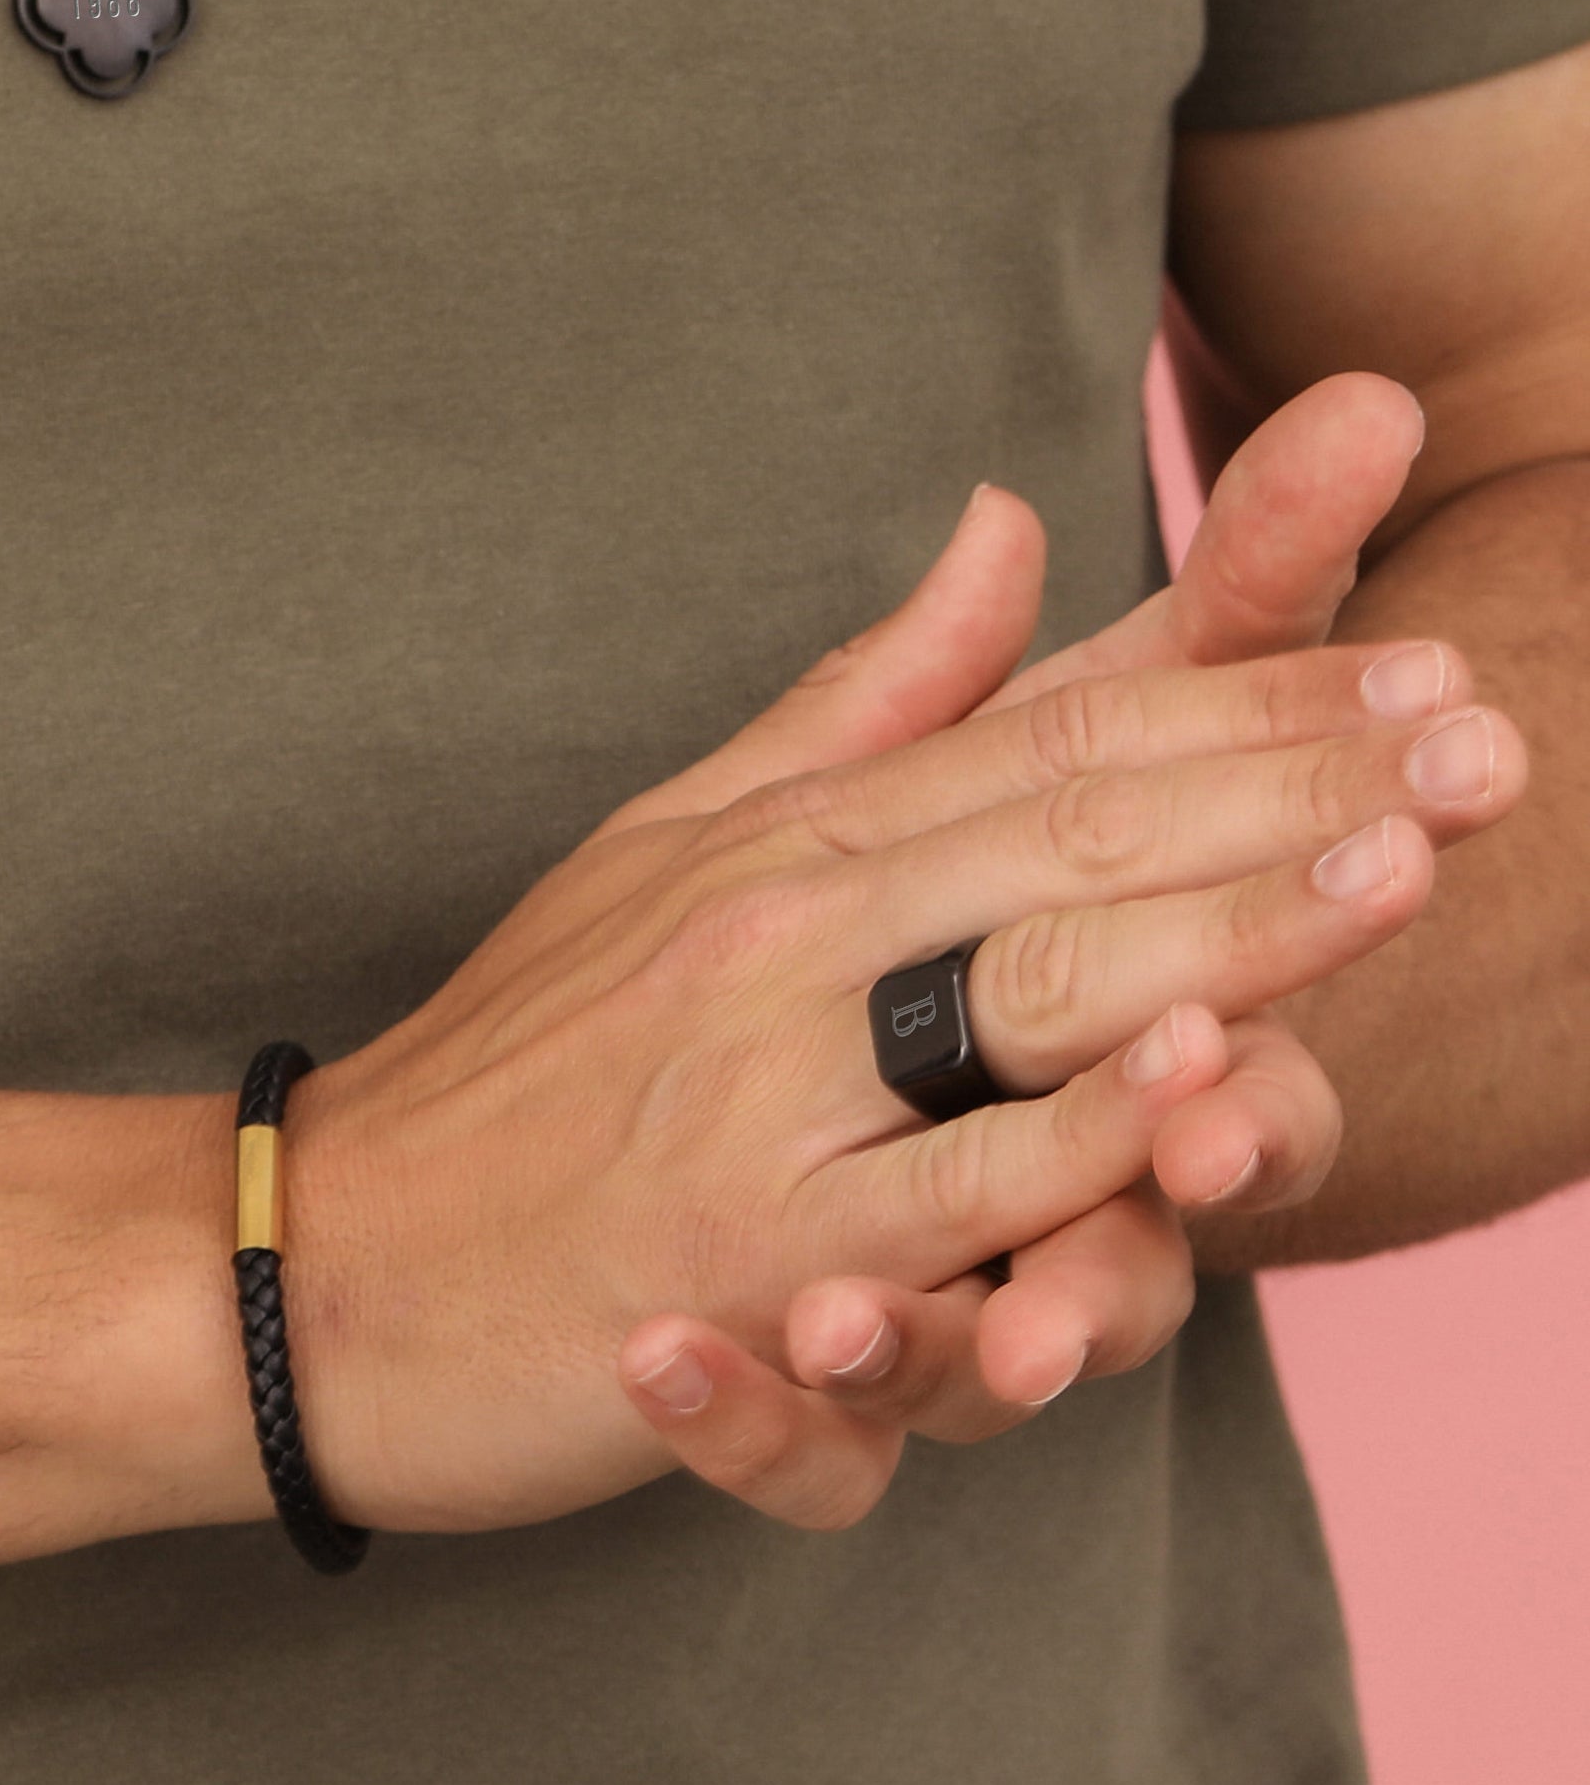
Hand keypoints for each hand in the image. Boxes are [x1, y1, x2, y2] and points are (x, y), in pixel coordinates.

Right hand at [289, 577, 1519, 1536]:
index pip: (1058, 742)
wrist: (312, 1258)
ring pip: (1025, 998)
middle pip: (1072, 837)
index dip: (1254, 707)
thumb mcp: (670, 845)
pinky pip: (930, 1200)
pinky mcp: (730, 1253)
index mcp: (790, 843)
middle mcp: (783, 940)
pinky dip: (1065, 1147)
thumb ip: (864, 703)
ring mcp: (758, 1093)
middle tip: (1491, 738)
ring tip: (1406, 867)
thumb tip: (1007, 526)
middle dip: (1294, 787)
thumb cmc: (508, 1070)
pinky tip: (1190, 1089)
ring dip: (1228, 933)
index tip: (1428, 677)